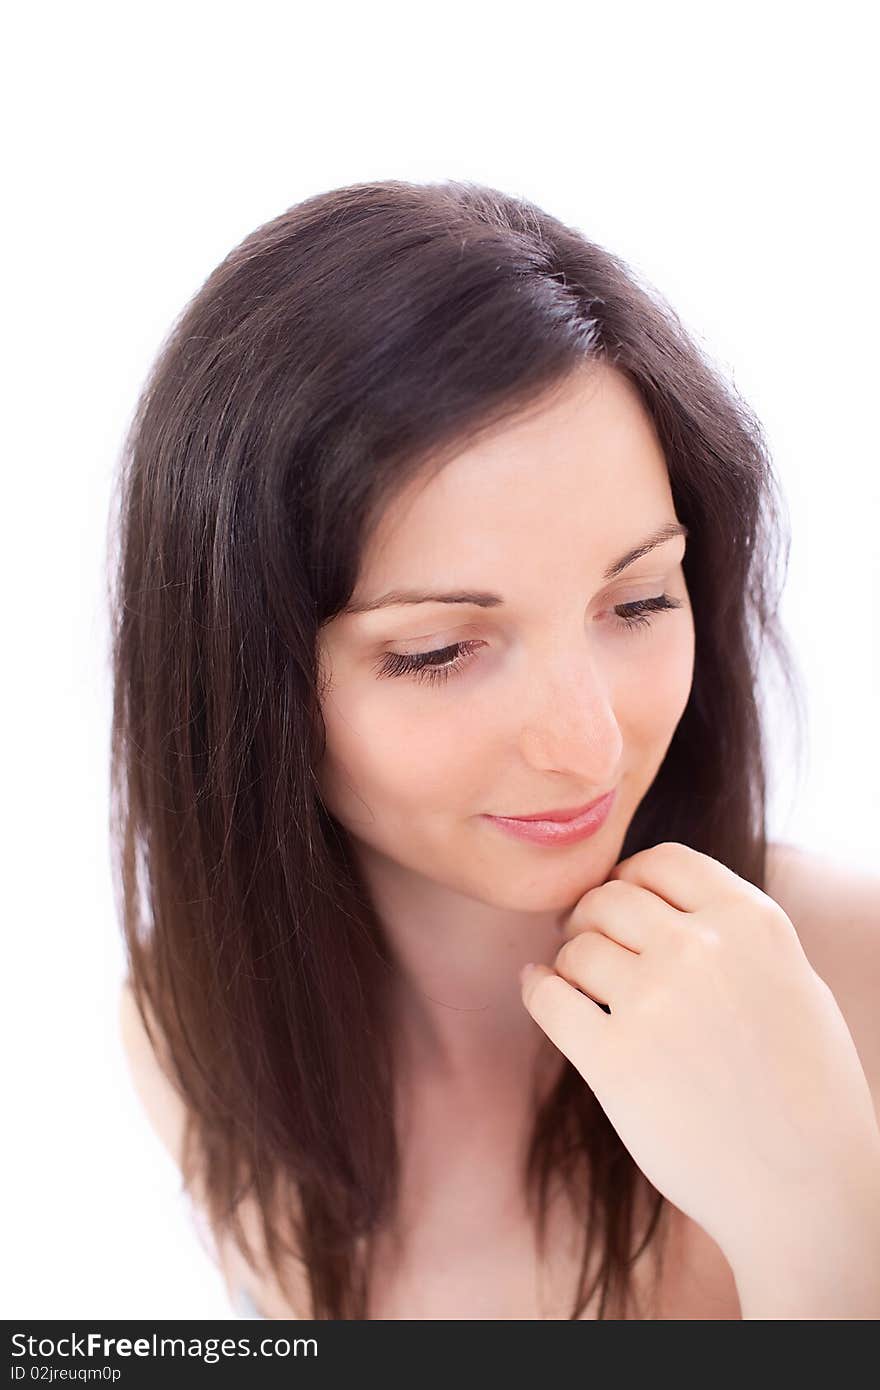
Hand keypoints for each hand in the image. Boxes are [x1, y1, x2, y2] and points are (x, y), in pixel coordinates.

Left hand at [519, 842, 879, 1270]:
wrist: (808, 1188)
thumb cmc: (805, 1090)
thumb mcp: (790, 981)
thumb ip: (732, 933)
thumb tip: (656, 897)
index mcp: (751, 922)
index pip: (662, 861)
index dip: (630, 877)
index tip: (618, 899)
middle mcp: (701, 948)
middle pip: (609, 899)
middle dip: (589, 915)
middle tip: (582, 938)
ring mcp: (654, 1001)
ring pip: (576, 948)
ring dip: (569, 960)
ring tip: (579, 984)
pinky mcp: (613, 1059)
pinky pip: (548, 996)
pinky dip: (537, 988)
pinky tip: (538, 988)